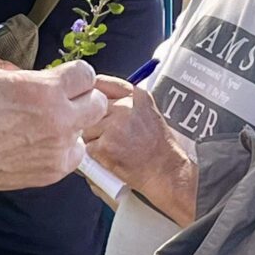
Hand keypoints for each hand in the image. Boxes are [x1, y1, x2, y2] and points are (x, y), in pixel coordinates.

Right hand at [0, 61, 108, 214]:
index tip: (61, 80)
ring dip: (71, 127)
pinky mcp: (51, 172)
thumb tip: (50, 84)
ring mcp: (58, 150)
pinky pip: (72, 156)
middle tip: (59, 102)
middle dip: (81, 99)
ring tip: (43, 127)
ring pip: (85, 133)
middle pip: (97, 104)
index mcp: (46, 90)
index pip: (86, 74)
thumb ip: (34, 80)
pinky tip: (36, 145)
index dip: (72, 75)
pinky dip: (61, 150)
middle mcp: (59, 120)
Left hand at [84, 76, 197, 224]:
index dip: (92, 93)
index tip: (89, 99)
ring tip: (114, 148)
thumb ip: (127, 101)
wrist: (167, 172)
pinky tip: (112, 157)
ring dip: (93, 139)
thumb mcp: (149, 112)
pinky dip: (95, 155)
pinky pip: (88, 147)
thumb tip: (98, 95)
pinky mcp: (105, 146)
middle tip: (108, 135)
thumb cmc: (160, 146)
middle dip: (94, 121)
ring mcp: (114, 126)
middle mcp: (124, 107)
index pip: (101, 83)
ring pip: (87, 129)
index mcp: (136, 96)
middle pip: (90, 107)